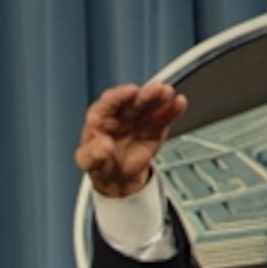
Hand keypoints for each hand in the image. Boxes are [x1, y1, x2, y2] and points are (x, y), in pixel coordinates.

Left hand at [74, 82, 187, 196]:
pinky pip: (163, 118)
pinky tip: (179, 103)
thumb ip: (93, 155)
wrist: (116, 177)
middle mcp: (120, 114)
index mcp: (100, 117)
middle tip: (155, 89)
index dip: (120, 95)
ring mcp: (139, 120)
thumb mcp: (87, 162)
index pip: (109, 102)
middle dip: (144, 94)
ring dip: (159, 98)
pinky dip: (172, 110)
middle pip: (133, 101)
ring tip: (167, 93)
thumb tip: (104, 146)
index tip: (131, 92)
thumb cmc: (99, 163)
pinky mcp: (154, 128)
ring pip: (149, 105)